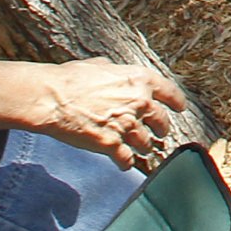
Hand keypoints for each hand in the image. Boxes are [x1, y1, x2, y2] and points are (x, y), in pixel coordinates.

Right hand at [14, 58, 185, 168]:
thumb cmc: (70, 79)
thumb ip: (112, 69)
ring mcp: (127, 125)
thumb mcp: (98, 65)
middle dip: (161, 128)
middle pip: (161, 121)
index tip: (179, 108)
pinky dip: (126, 163)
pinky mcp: (111, 145)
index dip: (176, 102)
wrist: (51, 98)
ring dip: (144, 147)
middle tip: (160, 133)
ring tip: (143, 150)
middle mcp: (140, 102)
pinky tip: (124, 164)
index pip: (169, 92)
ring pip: (146, 143)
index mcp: (140, 80)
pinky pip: (126, 159)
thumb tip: (110, 68)